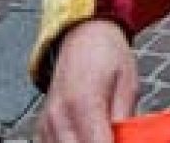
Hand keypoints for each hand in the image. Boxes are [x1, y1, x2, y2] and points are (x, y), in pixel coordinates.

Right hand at [38, 19, 135, 142]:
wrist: (82, 36)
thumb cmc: (108, 55)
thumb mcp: (128, 84)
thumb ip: (125, 119)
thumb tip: (128, 142)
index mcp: (83, 104)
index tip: (125, 141)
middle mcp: (59, 117)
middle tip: (115, 136)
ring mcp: (46, 124)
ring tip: (103, 133)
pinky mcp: (41, 128)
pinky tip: (87, 136)